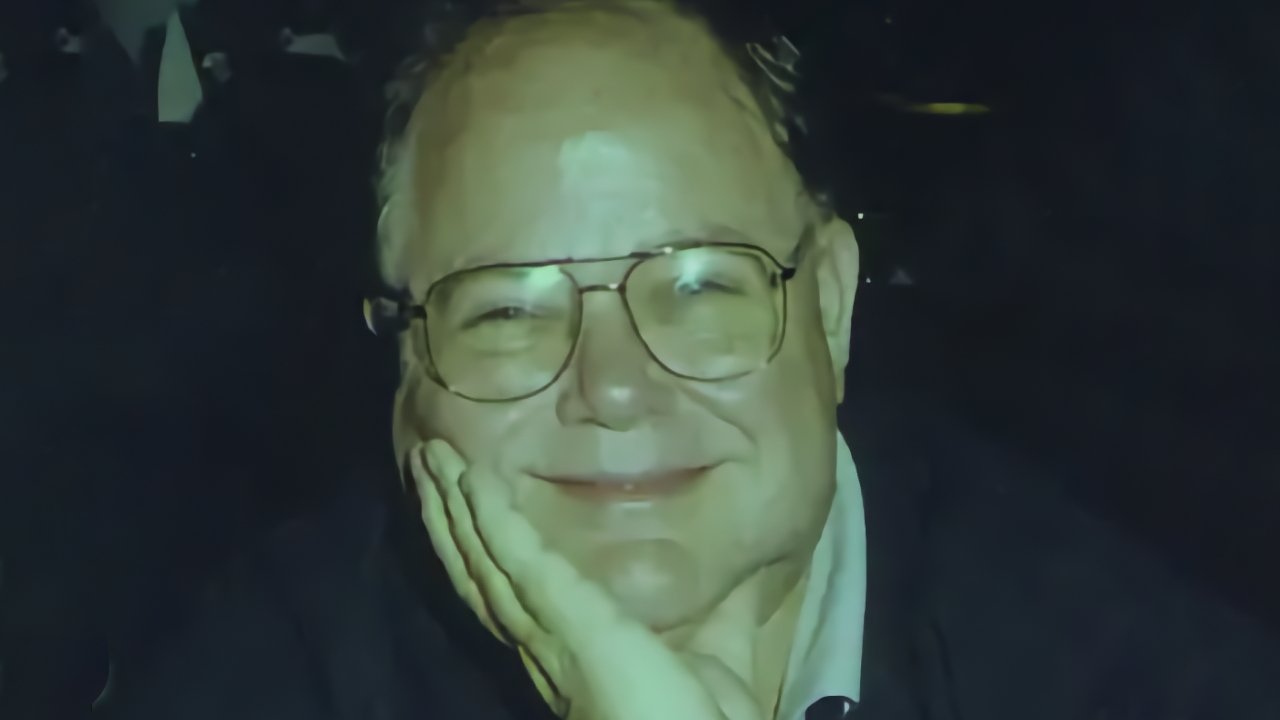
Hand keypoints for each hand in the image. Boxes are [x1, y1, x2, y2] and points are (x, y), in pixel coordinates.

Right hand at [410, 439, 765, 719]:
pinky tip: (473, 479)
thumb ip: (720, 617)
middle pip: (481, 569)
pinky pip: (519, 560)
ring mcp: (550, 632)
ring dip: (451, 507)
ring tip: (428, 458)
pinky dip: (493, 518)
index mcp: (570, 650)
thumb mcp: (719, 656)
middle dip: (449, 516)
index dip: (481, 545)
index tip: (465, 497)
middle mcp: (544, 643)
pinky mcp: (570, 619)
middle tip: (425, 458)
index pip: (510, 588)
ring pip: (484, 560)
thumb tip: (742, 580)